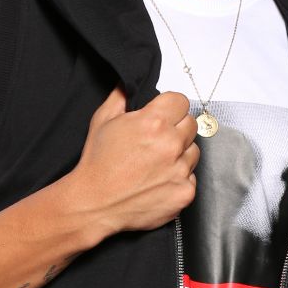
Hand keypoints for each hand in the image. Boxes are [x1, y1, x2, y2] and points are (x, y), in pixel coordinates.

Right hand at [71, 87, 199, 236]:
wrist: (94, 203)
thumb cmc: (97, 164)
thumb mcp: (102, 120)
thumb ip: (121, 96)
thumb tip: (129, 84)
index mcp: (154, 122)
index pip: (181, 101)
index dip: (170, 107)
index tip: (163, 115)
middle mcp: (171, 145)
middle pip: (191, 124)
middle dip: (176, 129)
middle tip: (156, 141)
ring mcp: (180, 170)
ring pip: (193, 151)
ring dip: (180, 154)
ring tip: (156, 163)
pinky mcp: (184, 192)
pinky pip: (191, 178)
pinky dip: (178, 179)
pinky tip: (158, 180)